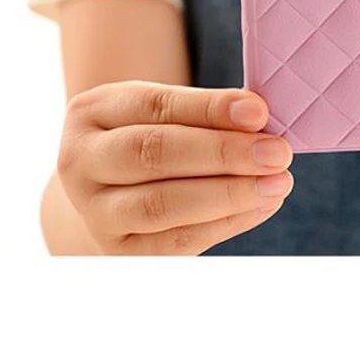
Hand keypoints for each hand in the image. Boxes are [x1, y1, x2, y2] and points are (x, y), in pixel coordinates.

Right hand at [57, 81, 292, 254]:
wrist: (115, 185)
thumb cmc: (154, 132)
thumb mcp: (168, 108)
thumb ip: (206, 110)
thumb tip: (258, 118)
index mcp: (92, 111)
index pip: (154, 106)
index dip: (209, 109)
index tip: (259, 111)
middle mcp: (82, 162)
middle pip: (153, 154)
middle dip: (223, 153)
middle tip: (277, 151)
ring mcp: (95, 212)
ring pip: (161, 205)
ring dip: (229, 194)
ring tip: (278, 182)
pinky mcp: (120, 252)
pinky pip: (176, 241)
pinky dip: (227, 223)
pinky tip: (263, 205)